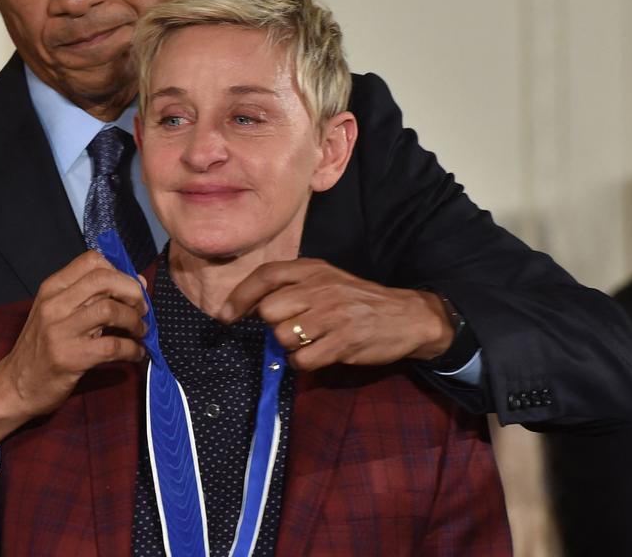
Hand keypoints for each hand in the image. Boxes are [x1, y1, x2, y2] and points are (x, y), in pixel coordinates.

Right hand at [0, 251, 146, 461]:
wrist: (16, 386)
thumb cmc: (41, 347)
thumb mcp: (56, 312)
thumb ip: (89, 296)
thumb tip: (137, 284)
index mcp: (52, 288)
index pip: (92, 260)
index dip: (120, 271)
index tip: (133, 288)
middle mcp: (54, 304)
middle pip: (104, 280)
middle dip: (132, 292)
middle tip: (142, 309)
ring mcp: (61, 331)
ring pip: (110, 310)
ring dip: (134, 321)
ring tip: (140, 331)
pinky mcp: (71, 358)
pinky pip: (113, 346)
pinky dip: (132, 349)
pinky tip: (136, 353)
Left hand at [219, 258, 452, 370]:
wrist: (407, 316)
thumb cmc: (358, 299)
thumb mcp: (326, 280)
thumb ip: (292, 287)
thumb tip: (250, 306)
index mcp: (314, 269)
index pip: (266, 275)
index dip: (240, 296)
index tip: (224, 315)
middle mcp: (321, 287)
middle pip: (269, 311)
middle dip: (273, 325)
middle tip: (292, 328)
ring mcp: (333, 315)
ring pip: (283, 336)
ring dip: (288, 346)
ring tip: (309, 341)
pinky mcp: (343, 342)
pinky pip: (302, 359)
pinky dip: (303, 362)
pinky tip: (318, 354)